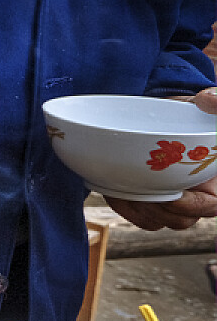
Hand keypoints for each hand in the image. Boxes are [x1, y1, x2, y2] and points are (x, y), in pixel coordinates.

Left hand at [107, 88, 216, 230]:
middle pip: (182, 220)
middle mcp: (196, 194)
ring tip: (123, 191)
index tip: (173, 196)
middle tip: (138, 191)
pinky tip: (114, 191)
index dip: (194, 206)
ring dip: (138, 210)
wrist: (165, 113)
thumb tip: (206, 100)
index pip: (211, 205)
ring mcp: (173, 198)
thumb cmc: (193, 111)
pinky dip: (125, 208)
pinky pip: (139, 215)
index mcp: (214, 179)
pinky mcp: (151, 197)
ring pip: (158, 220)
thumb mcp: (207, 105)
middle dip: (159, 210)